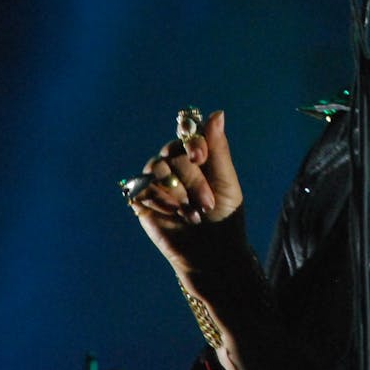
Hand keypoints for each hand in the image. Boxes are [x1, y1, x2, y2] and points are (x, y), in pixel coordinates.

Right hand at [128, 110, 244, 273]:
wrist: (212, 255)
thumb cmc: (225, 218)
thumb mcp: (227, 183)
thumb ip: (218, 149)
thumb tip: (217, 113)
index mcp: (196, 155)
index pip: (187, 131)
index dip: (191, 141)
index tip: (200, 158)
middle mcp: (174, 164)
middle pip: (172, 152)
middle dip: (192, 179)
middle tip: (207, 204)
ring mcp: (156, 181)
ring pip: (156, 168)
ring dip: (177, 192)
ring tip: (191, 214)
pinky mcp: (142, 200)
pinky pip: (142, 188)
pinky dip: (160, 201)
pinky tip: (174, 216)